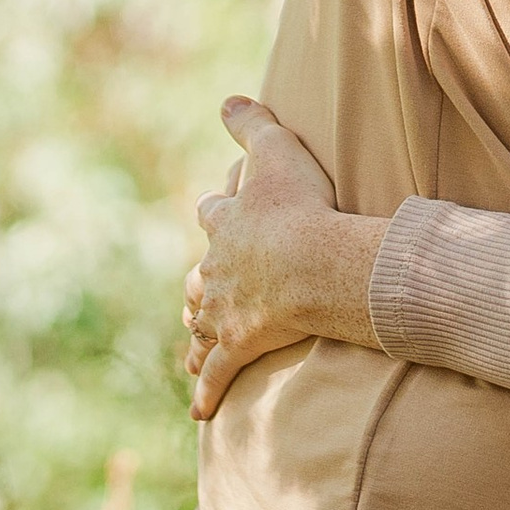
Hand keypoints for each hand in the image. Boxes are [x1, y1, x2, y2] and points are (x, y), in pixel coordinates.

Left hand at [183, 95, 379, 420]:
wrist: (312, 263)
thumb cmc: (300, 205)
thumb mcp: (276, 149)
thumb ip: (252, 123)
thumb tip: (226, 98)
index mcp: (227, 224)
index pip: (213, 215)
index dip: (218, 214)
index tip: (218, 214)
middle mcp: (217, 269)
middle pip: (198, 276)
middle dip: (200, 281)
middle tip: (201, 289)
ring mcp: (225, 311)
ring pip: (202, 323)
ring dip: (199, 331)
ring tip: (197, 341)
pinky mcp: (239, 346)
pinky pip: (217, 374)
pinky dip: (207, 390)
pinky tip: (199, 411)